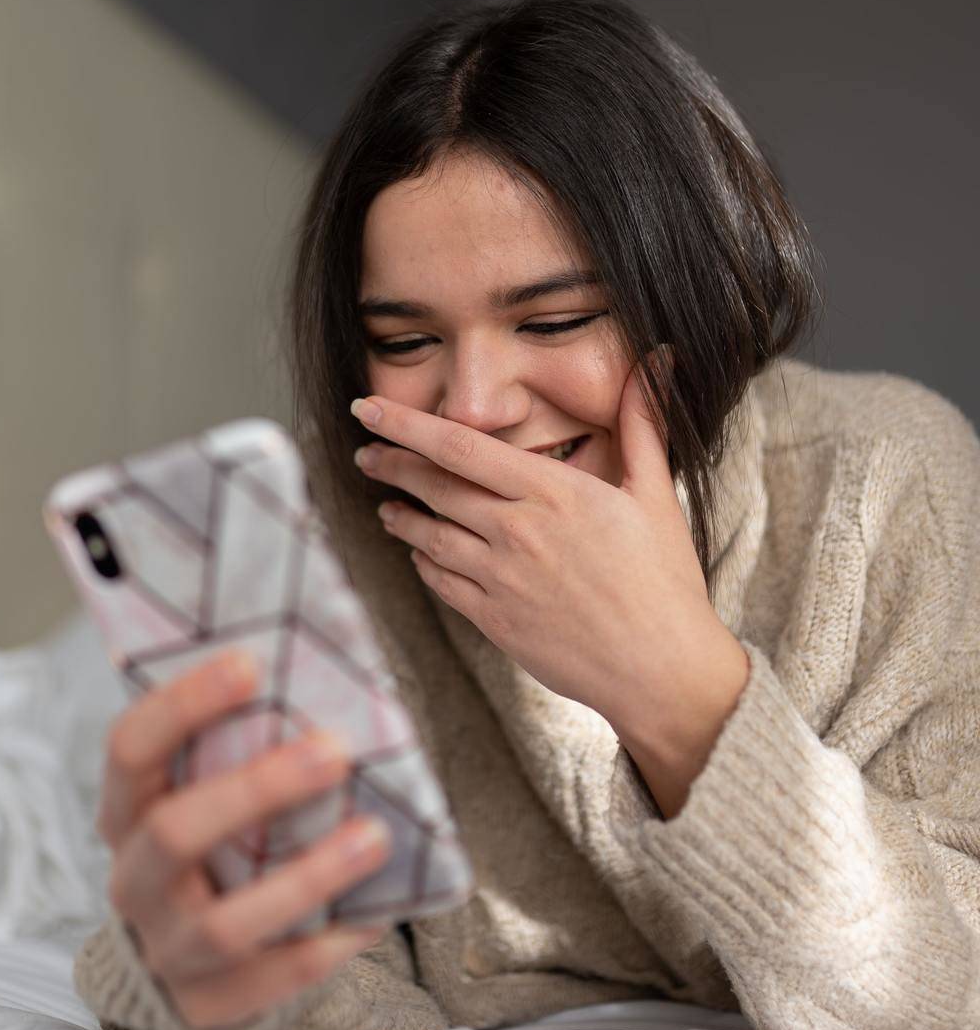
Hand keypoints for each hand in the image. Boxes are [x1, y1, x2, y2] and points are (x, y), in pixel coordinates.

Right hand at [98, 648, 391, 1029]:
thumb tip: (327, 668)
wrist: (188, 957)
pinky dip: (330, 944)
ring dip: (307, 876)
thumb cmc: (219, 839)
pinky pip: (274, 979)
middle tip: (333, 750)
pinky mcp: (210, 1004)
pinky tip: (378, 911)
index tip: (249, 662)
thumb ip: (244, 742)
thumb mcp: (207, 789)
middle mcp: (134, 879)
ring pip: (226, 923)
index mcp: (127, 809)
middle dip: (256, 790)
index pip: (131, 748)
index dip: (182, 703)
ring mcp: (166, 950)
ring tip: (375, 837)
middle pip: (175, 833)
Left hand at [352, 349, 739, 736]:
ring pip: (430, 536)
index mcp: (553, 492)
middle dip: (392, 464)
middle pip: (434, 487)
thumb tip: (659, 358)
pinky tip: (420, 554)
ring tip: (385, 505)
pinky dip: (425, 563)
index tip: (369, 408)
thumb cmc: (664, 580)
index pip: (462, 446)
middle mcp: (517, 531)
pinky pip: (444, 582)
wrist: (661, 671)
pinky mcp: (495, 621)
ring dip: (401, 517)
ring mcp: (501, 578)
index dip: (406, 425)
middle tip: (366, 451)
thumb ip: (642, 423)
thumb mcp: (655, 493)